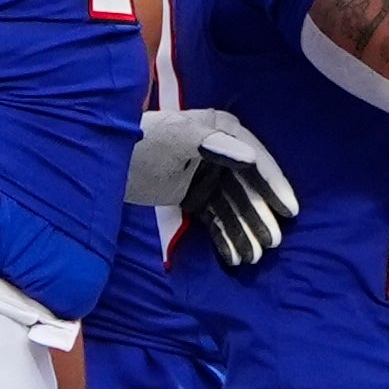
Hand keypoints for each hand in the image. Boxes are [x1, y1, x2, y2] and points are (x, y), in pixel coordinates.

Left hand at [130, 107, 301, 265]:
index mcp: (221, 130)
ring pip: (234, 207)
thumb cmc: (140, 140)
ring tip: (254, 257)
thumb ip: (212, 144)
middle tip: (273, 243)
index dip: (274, 185)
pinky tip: (234, 257)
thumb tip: (250, 157)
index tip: (289, 210)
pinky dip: (225, 237)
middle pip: (248, 188)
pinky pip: (216, 218)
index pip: (256, 160)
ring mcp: (207, 176)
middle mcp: (221, 152)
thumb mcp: (175, 138)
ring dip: (245, 231)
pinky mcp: (193, 196)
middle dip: (261, 215)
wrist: (100, 159)